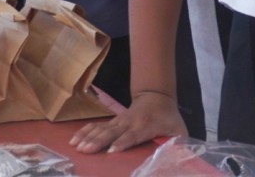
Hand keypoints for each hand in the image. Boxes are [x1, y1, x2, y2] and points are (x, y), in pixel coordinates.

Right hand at [70, 90, 184, 153]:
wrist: (157, 96)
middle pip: (112, 132)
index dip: (123, 142)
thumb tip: (179, 157)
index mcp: (146, 126)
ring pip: (102, 129)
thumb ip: (178, 143)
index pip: (133, 135)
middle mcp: (130, 122)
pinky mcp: (112, 121)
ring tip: (77, 146)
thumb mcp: (178, 130)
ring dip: (89, 137)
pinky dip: (85, 131)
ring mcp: (119, 121)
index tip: (112, 151)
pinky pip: (97, 126)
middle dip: (98, 141)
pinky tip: (75, 139)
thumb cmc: (168, 118)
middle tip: (86, 150)